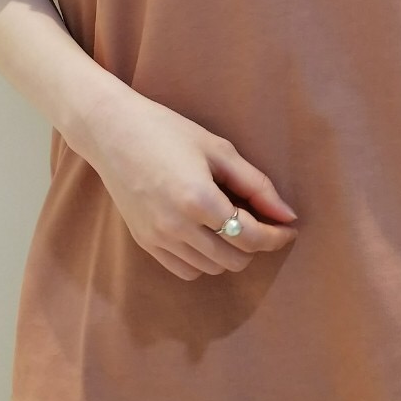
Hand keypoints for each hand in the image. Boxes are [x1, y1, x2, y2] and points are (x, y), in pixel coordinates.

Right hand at [82, 86, 298, 280]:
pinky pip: (185, 269)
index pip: (251, 237)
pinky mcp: (144, 242)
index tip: (289, 229)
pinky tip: (206, 234)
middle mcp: (177, 226)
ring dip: (230, 252)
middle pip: (234, 259)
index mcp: (199, 200)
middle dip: (256, 246)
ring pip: (211, 268)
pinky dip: (204, 260)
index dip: (277, 237)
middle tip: (262, 222)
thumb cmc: (167, 131)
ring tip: (232, 224)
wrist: (111, 131)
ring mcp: (158, 238)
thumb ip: (257, 185)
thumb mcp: (218, 149)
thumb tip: (288, 215)